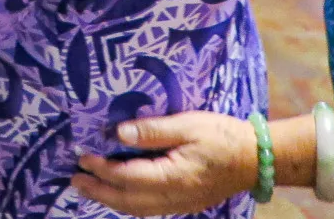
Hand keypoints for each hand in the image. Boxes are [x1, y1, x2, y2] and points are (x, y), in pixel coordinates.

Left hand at [72, 114, 260, 215]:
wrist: (259, 157)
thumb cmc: (223, 135)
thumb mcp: (188, 124)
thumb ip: (152, 130)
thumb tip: (118, 134)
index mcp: (174, 176)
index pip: (128, 177)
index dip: (101, 169)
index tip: (81, 157)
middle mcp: (175, 196)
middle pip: (129, 201)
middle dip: (99, 191)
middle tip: (74, 179)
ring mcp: (182, 203)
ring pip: (139, 209)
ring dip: (112, 200)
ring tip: (89, 188)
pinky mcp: (187, 202)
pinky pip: (152, 209)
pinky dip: (130, 203)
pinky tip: (120, 194)